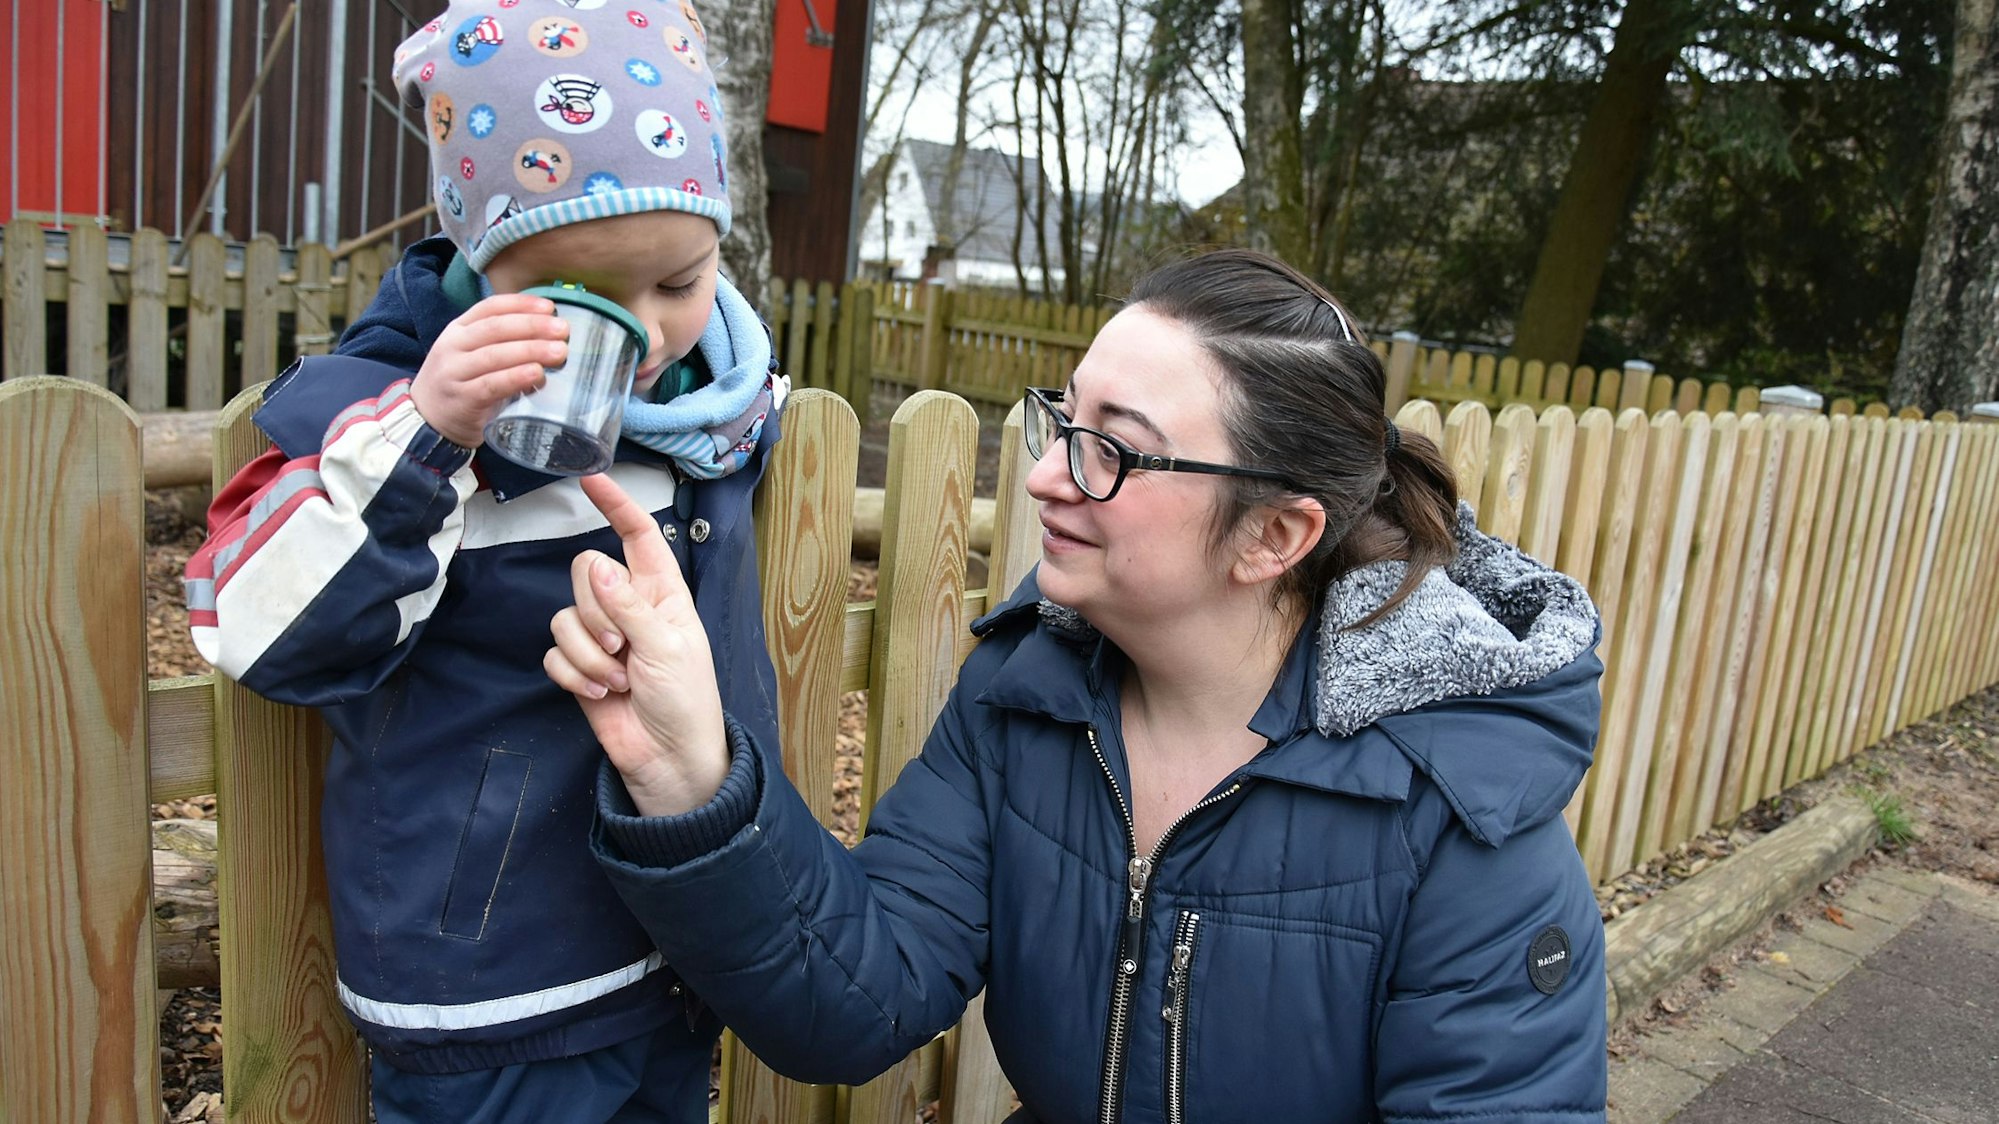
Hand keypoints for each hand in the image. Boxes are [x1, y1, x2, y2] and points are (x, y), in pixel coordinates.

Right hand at [412, 293, 569, 447]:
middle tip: (563, 330)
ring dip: (530, 350)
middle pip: (495, 328)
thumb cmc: (463, 384)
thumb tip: (552, 338)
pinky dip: (516, 377)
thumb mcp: (474, 355)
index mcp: (458, 329)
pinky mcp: (461, 399)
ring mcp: (454, 373)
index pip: (490, 307)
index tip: (549, 307)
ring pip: (494, 355)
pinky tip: (537, 374)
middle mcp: (453, 346)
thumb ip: (504, 344)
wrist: (427, 420)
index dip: (521, 304)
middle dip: (532, 326)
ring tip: (559, 352)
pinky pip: (491, 385)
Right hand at [545, 474, 729, 815]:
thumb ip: (629, 606)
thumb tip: (597, 565)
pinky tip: (598, 693)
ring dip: (588, 653)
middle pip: (585, 572)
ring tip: (617, 680)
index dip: (616, 506)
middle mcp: (629, 607)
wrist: (669, 758)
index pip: (637, 536)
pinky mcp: (580, 667)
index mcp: (663, 592)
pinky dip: (573, 674)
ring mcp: (602, 637)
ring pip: (565, 616)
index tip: (591, 478)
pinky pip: (555, 653)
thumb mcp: (667, 647)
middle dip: (596, 612)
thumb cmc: (687, 700)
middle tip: (621, 649)